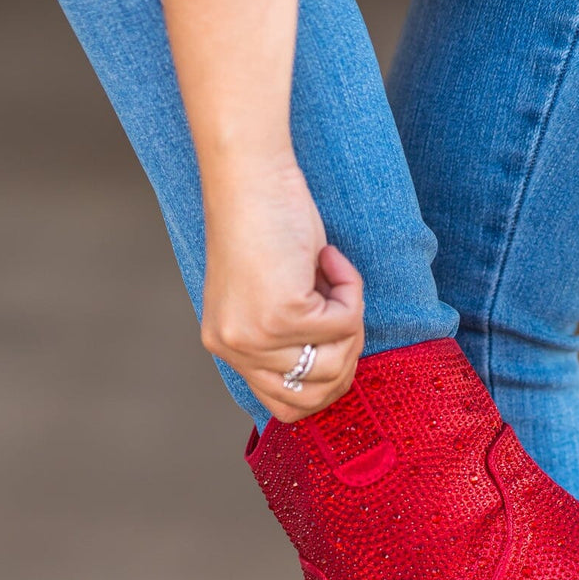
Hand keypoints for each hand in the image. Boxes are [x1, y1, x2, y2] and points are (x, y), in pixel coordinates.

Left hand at [199, 157, 364, 421]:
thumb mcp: (271, 294)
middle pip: (314, 396)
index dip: (324, 386)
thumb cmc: (266, 221)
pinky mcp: (281, 315)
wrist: (252, 173)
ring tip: (335, 278)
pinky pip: (344, 324)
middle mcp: (235, 348)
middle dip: (345, 355)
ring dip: (350, 321)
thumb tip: (337, 371)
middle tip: (344, 307)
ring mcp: (256, 337)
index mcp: (227, 346)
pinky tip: (330, 256)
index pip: (284, 406)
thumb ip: (289, 338)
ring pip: (334, 363)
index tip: (339, 347)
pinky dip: (351, 290)